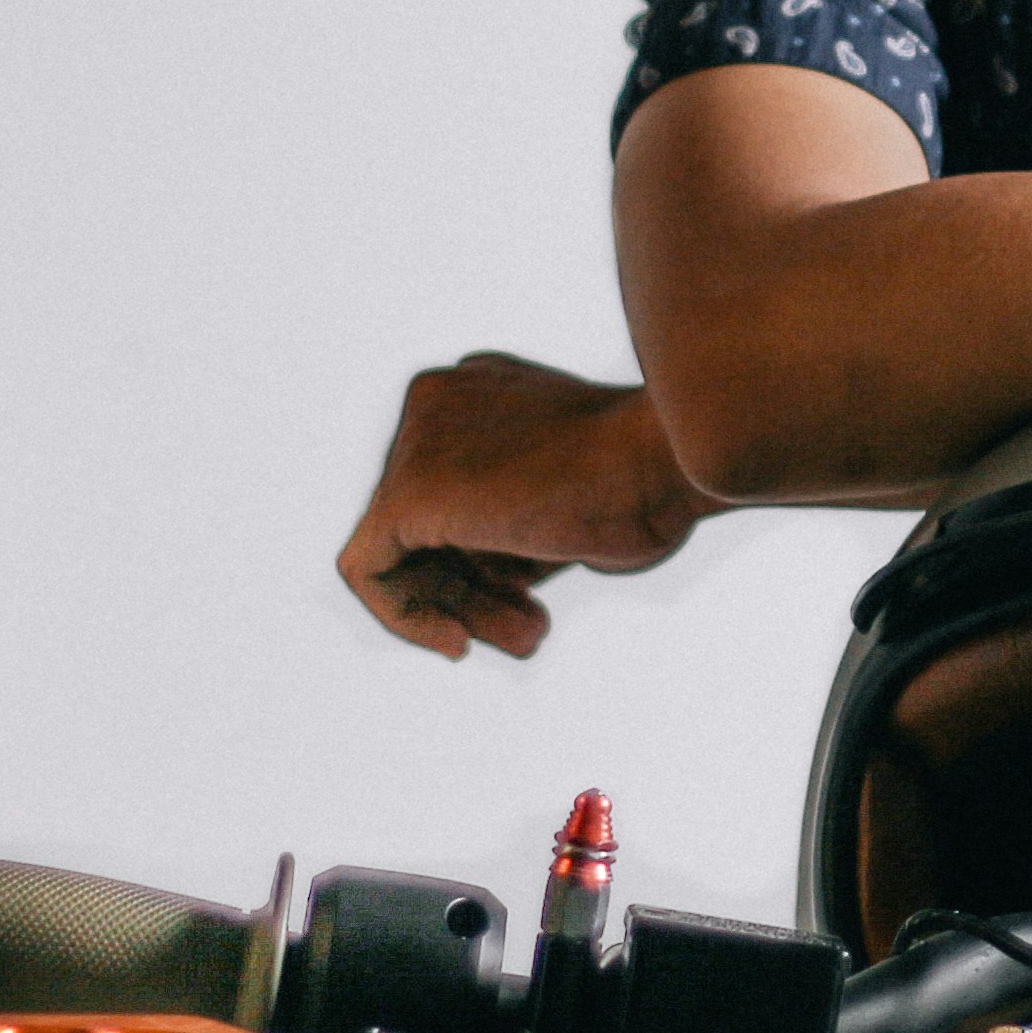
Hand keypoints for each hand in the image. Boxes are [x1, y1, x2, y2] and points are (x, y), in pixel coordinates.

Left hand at [335, 353, 720, 659]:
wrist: (662, 456)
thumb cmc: (646, 474)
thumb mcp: (568, 491)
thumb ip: (516, 518)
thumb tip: (490, 576)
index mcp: (474, 391)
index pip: (455, 490)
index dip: (487, 555)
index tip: (530, 592)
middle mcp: (436, 406)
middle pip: (427, 523)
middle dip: (475, 588)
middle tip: (526, 629)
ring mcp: (416, 444)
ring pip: (404, 552)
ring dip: (459, 609)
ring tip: (520, 638)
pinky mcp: (406, 495)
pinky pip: (369, 569)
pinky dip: (405, 614)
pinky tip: (456, 640)